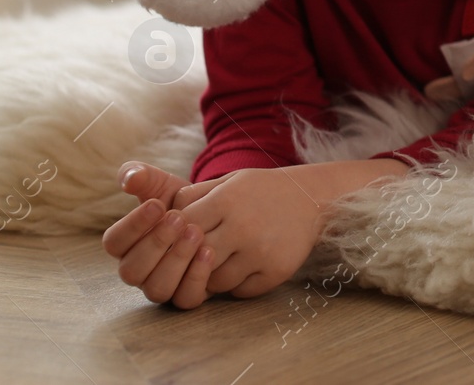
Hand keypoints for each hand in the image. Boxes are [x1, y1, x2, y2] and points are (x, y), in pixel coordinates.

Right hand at [102, 160, 213, 307]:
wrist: (216, 215)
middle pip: (131, 271)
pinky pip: (186, 299)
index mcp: (125, 246)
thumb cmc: (181, 201)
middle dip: (155, 244)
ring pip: (157, 289)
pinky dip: (197, 278)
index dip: (132, 225)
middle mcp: (139, 271)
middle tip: (179, 218)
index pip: (114, 243)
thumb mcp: (162, 185)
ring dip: (176, 261)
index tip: (157, 204)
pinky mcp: (187, 295)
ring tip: (196, 232)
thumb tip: (129, 177)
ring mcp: (162, 285)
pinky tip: (210, 251)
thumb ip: (143, 177)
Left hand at [168, 167, 329, 302]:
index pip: (181, 229)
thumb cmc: (262, 190)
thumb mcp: (229, 181)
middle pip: (194, 259)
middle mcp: (242, 227)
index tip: (180, 239)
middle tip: (195, 257)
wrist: (313, 197)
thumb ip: (193, 196)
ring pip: (215, 281)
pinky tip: (244, 267)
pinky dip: (237, 285)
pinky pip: (241, 291)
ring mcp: (260, 252)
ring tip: (222, 262)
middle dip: (190, 261)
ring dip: (212, 276)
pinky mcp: (276, 271)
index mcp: (227, 201)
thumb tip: (160, 218)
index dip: (175, 238)